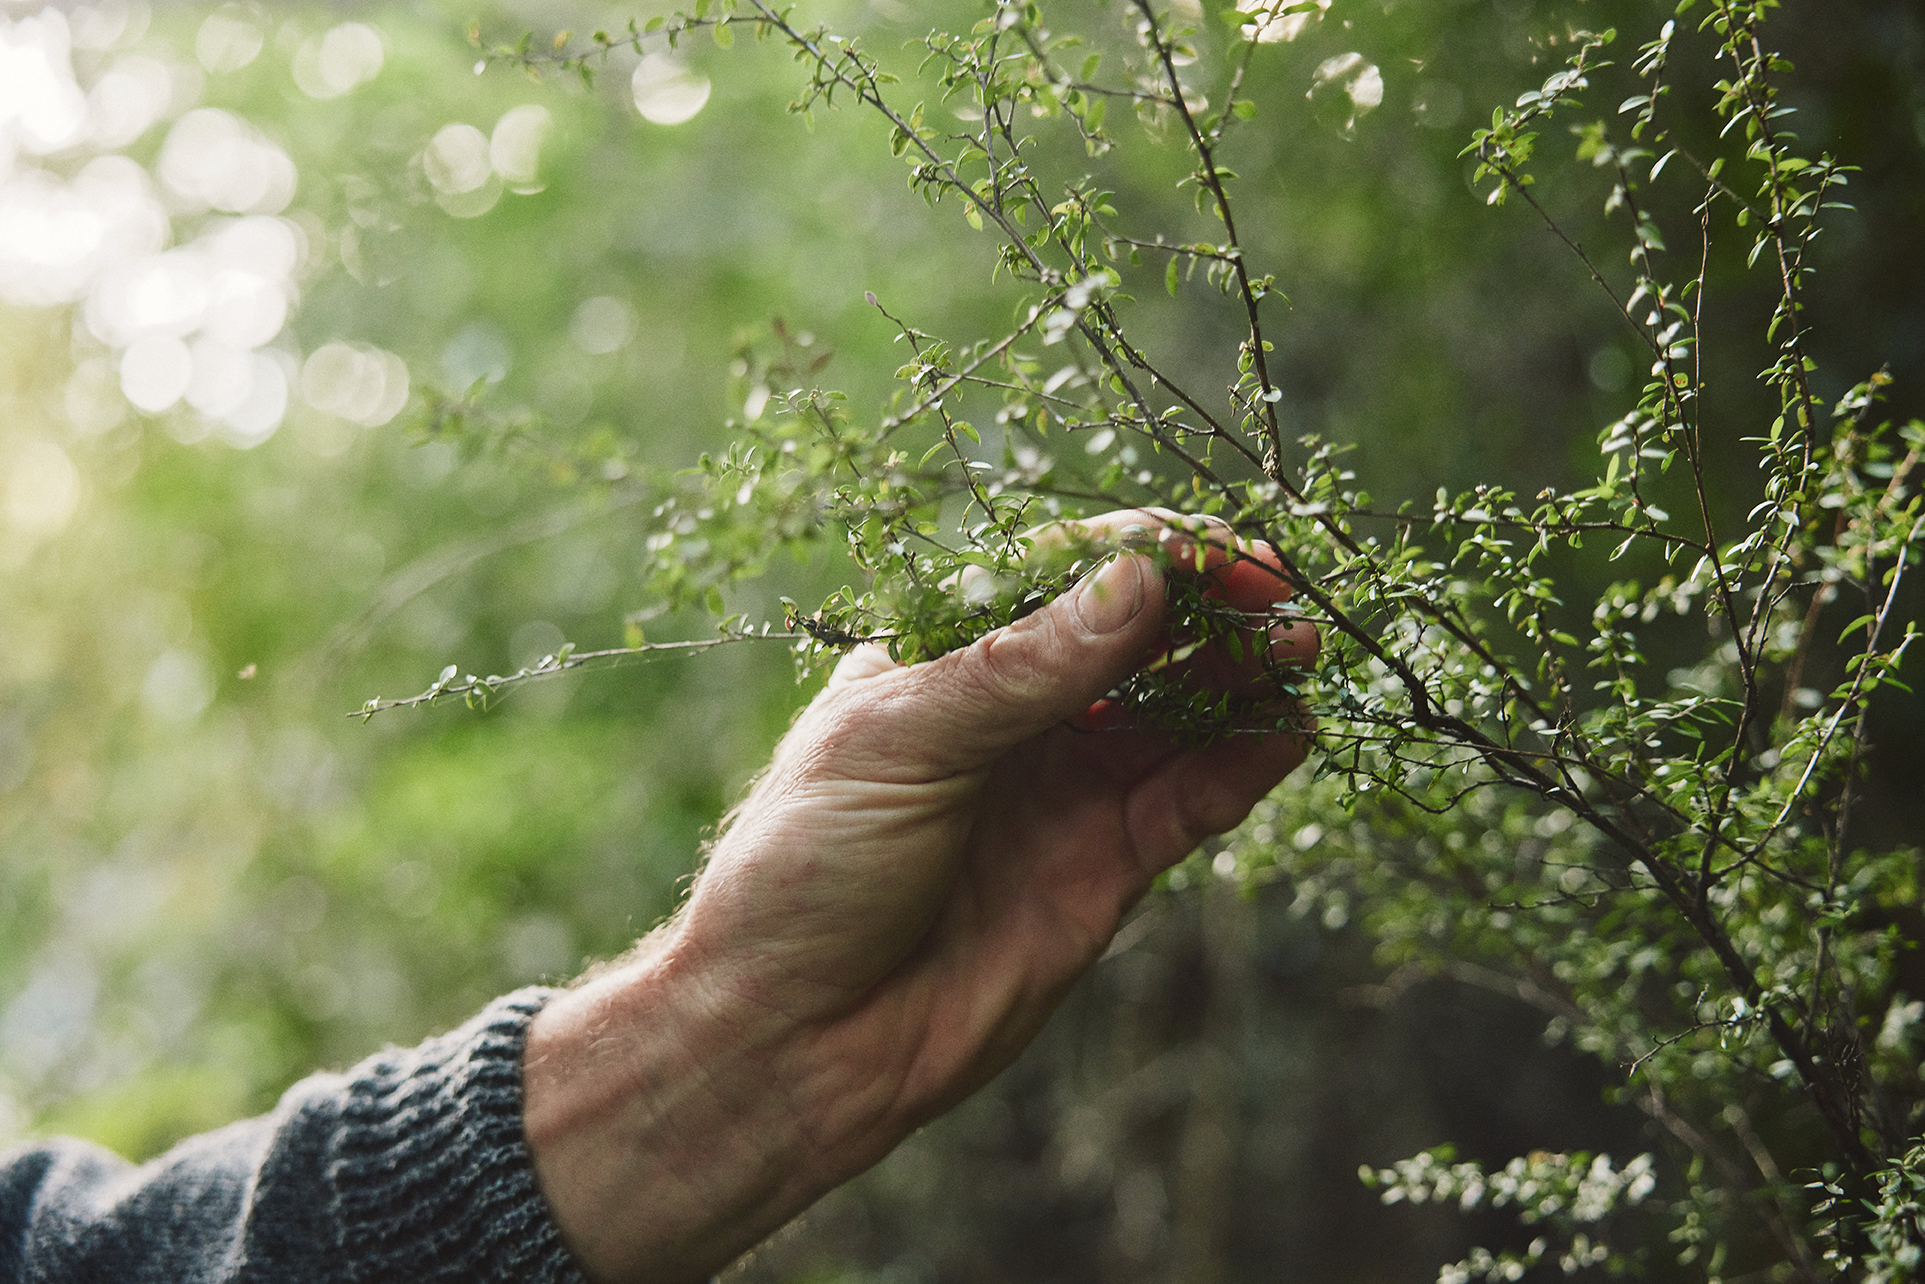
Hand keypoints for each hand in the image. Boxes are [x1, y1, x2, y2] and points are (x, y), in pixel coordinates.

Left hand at [522, 510, 1317, 1283]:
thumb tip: (1136, 581)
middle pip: (1136, 638)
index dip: (1143, 556)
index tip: (1212, 552)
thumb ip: (1020, 669)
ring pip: (1177, 712)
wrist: (789, 1038)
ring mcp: (1062, 788)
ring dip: (1241, 678)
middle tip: (1280, 599)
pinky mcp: (1103, 866)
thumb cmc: (804, 869)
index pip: (1062, 576)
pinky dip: (1243, 764)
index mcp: (944, 658)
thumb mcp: (896, 743)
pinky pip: (1190, 799)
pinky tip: (1287, 732)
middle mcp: (1012, 716)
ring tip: (1299, 652)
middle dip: (1210, 611)